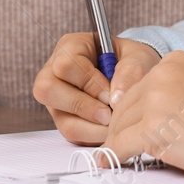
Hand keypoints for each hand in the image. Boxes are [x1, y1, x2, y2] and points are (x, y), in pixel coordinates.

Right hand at [33, 34, 160, 144]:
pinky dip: (94, 136)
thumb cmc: (131, 61)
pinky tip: (110, 128)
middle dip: (83, 106)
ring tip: (114, 122)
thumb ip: (130, 71)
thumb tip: (116, 98)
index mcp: (70, 47)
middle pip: (47, 90)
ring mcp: (57, 99)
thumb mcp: (137, 56)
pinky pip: (72, 134)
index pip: (66, 65)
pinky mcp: (65, 119)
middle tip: (109, 113)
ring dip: (92, 127)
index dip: (89, 83)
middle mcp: (55, 72)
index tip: (111, 93)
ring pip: (60, 118)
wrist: (134, 75)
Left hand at [104, 51, 183, 179]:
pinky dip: (112, 155)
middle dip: (119, 125)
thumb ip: (179, 93)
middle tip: (115, 142)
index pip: (141, 87)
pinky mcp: (152, 129)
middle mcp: (161, 76)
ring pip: (121, 124)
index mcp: (174, 63)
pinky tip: (107, 162)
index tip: (127, 123)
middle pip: (126, 104)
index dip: (132, 109)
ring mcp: (155, 101)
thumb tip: (160, 115)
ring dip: (115, 141)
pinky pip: (121, 143)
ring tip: (111, 154)